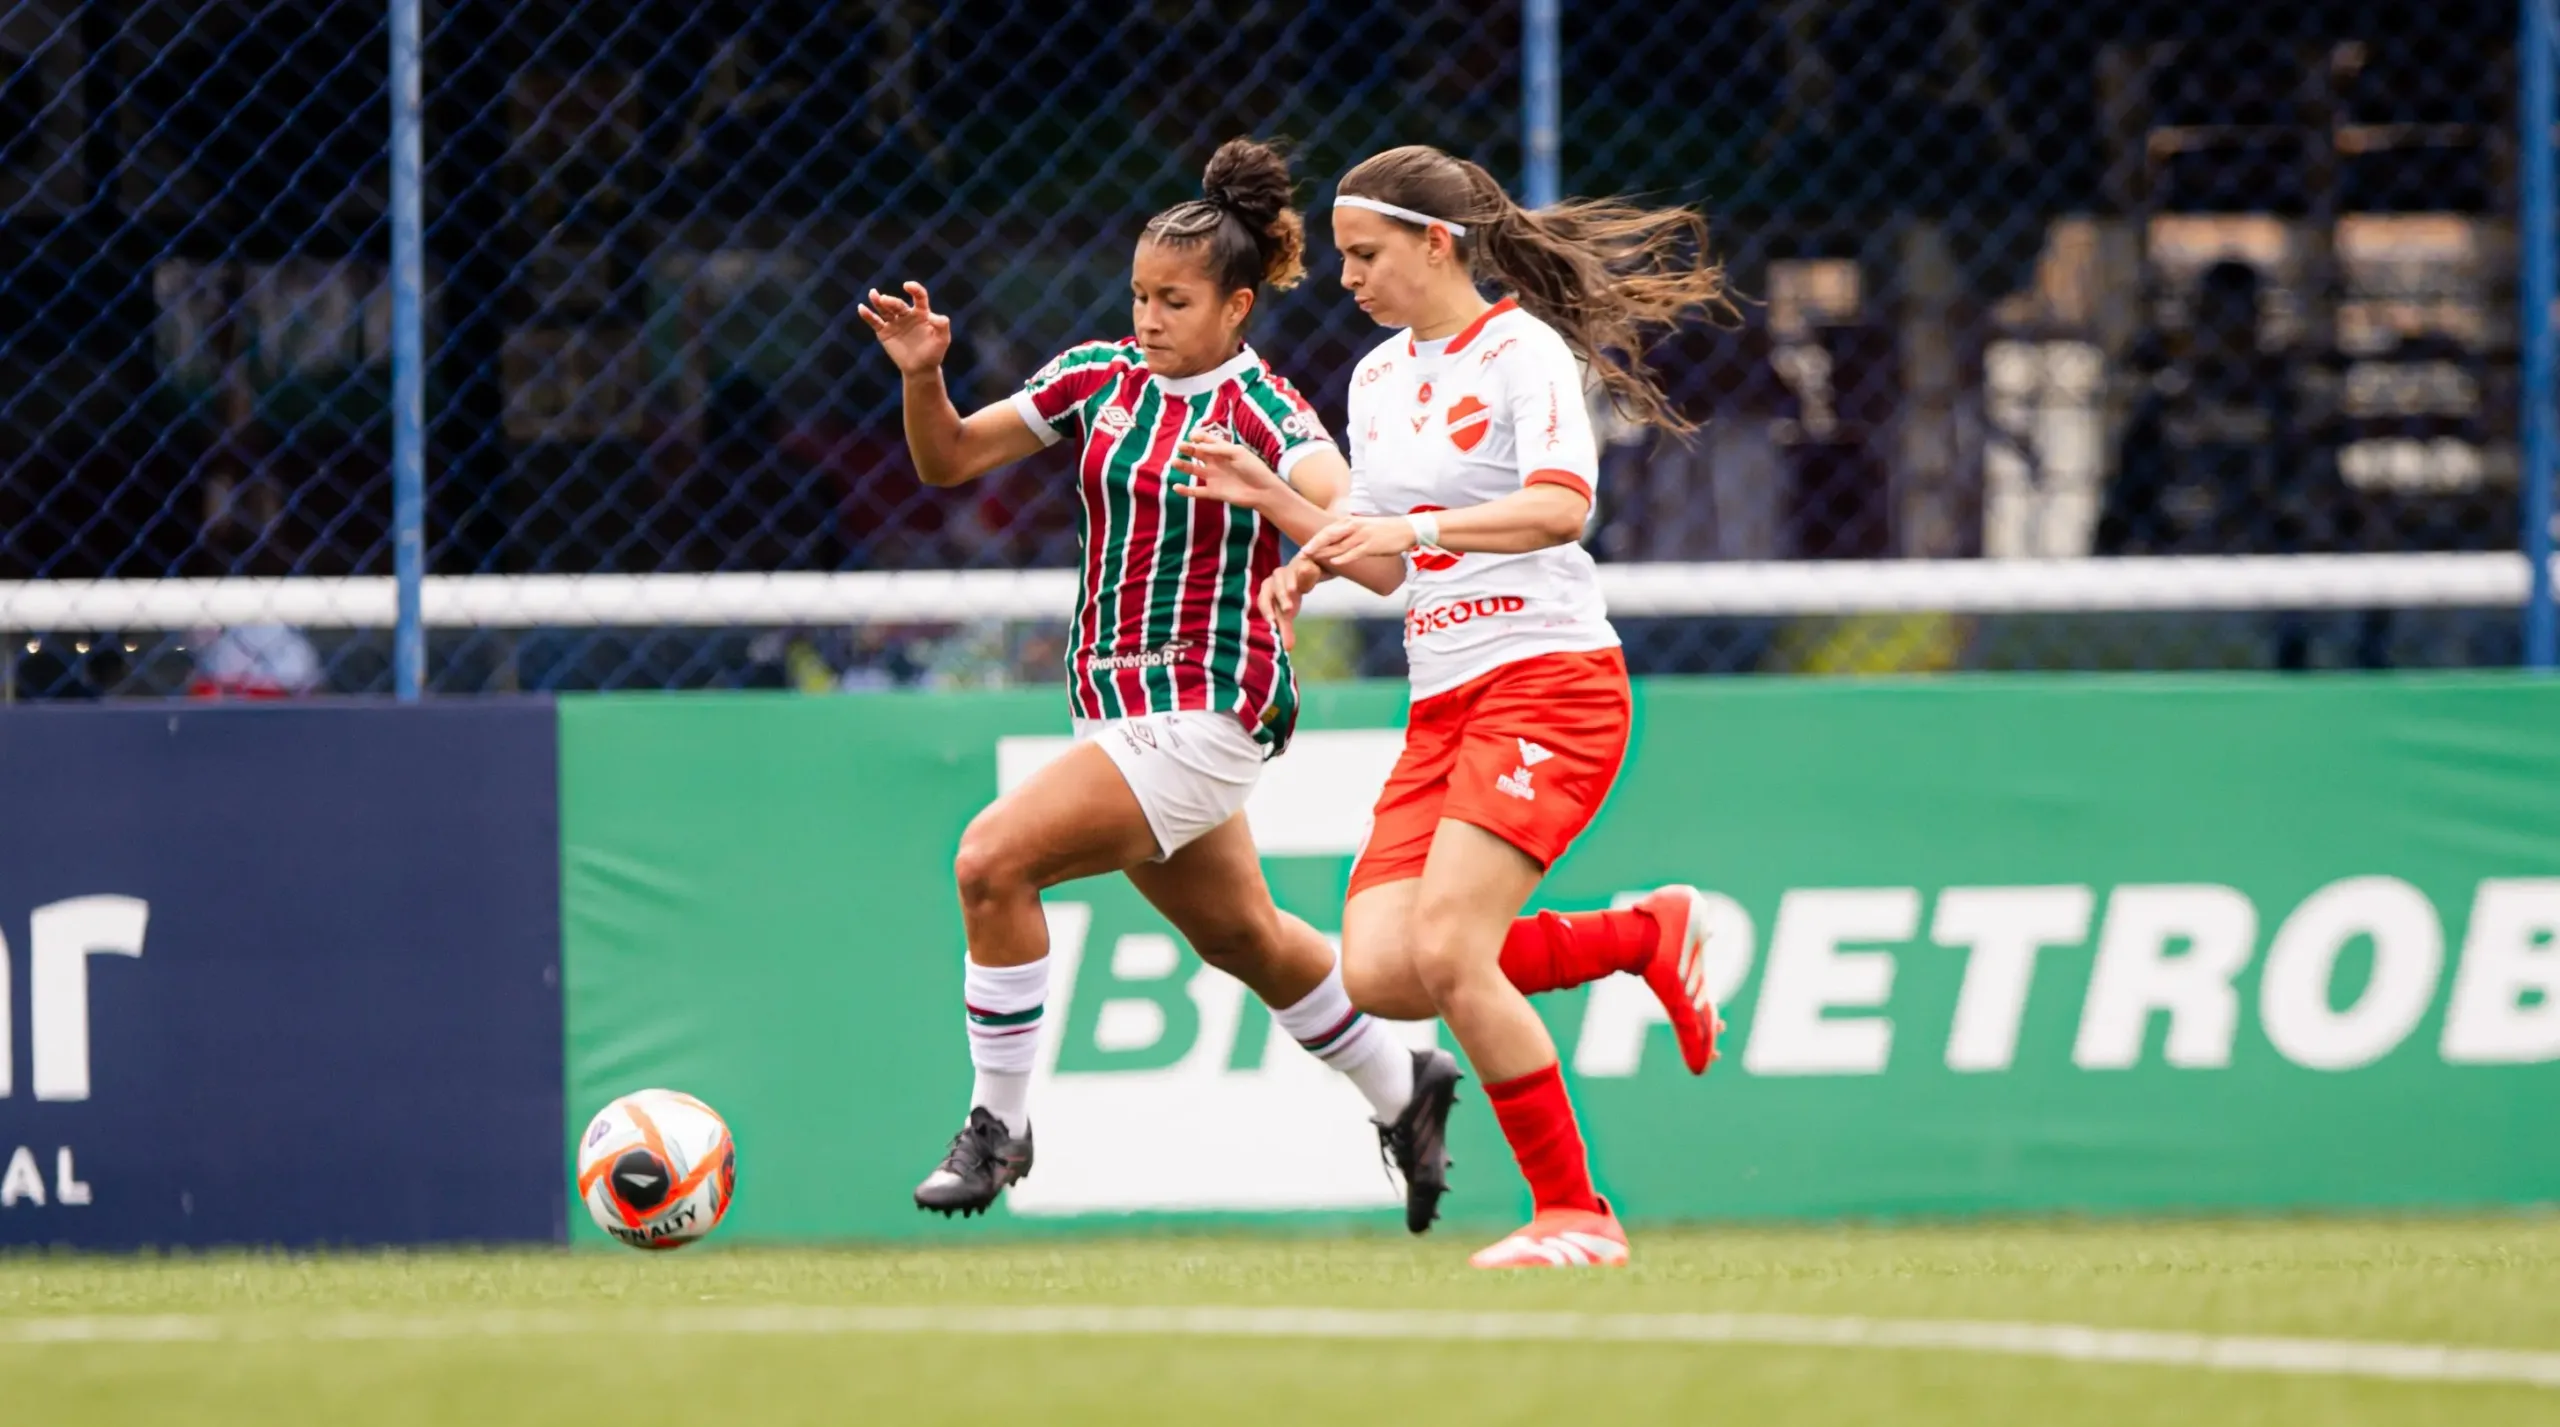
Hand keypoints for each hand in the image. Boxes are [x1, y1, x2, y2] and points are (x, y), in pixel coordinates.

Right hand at [857, 282, 951, 375]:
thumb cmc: (934, 353)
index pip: (919, 297)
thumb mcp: (943, 339)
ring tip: (873, 294)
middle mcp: (907, 314)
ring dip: (878, 302)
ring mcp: (895, 323)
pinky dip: (868, 315)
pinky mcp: (884, 332)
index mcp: (922, 313)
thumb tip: (934, 316)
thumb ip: (942, 325)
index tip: (908, 286)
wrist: (921, 369)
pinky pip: (875, 322)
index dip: (914, 289)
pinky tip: (861, 308)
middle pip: (898, 304)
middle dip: (891, 301)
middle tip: (885, 300)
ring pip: (885, 309)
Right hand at [1170, 433, 1286, 509]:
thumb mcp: (1238, 453)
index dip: (1199, 437)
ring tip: (1173, 462)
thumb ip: (1218, 449)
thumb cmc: (1254, 469)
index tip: (1192, 435)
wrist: (1263, 491)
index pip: (1208, 441)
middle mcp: (1216, 463)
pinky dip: (1185, 490)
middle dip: (1188, 449)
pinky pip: (1196, 491)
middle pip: (1198, 453)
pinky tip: (1176, 487)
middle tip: (1180, 446)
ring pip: (1193, 470)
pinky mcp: (1213, 492)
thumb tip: (1199, 446)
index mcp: (1223, 451)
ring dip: (1183, 466)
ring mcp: (1214, 478)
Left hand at [1257, 556, 1322, 650]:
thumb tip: (1287, 649)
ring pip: (1286, 576)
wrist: (1302, 573)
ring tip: (1294, 592)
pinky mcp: (1302, 564)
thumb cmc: (1289, 594)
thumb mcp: (1287, 612)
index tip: (1272, 622)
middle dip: (1280, 598)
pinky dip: (1305, 571)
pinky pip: (1303, 567)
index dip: (1266, 610)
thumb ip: (1286, 629)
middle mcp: (1275, 578)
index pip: (1263, 600)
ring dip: (1289, 583)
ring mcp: (1289, 569)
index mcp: (1267, 591)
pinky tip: (1308, 573)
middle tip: (1287, 610)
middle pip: (1275, 587)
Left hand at [1299, 515, 1419, 565]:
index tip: (1303, 550)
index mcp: (1350, 522)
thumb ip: (1349, 533)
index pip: (1327, 531)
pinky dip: (1343, 557)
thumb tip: (1336, 543)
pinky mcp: (1371, 546)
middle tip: (1301, 555)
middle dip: (1313, 546)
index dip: (1314, 541)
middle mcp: (1354, 527)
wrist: (1406, 529)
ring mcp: (1362, 536)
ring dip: (1323, 553)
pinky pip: (1354, 552)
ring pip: (1338, 545)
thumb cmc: (1385, 530)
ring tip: (1311, 560)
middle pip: (1328, 536)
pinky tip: (1333, 562)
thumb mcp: (1364, 527)